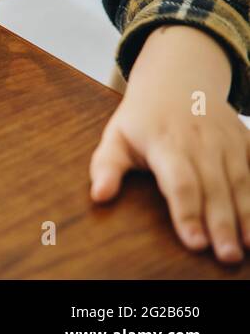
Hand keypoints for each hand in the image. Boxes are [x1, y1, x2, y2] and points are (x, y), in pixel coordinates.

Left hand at [89, 24, 249, 263]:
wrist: (178, 77)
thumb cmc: (142, 117)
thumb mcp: (116, 135)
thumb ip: (106, 166)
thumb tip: (98, 196)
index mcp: (165, 142)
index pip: (179, 181)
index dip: (187, 212)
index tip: (194, 243)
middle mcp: (200, 141)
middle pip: (213, 188)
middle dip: (221, 224)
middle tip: (226, 256)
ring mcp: (227, 141)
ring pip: (241, 182)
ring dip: (246, 216)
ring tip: (246, 247)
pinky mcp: (245, 141)